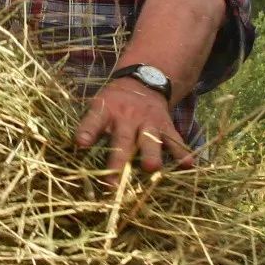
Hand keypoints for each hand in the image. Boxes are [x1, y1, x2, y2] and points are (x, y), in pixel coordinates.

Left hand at [74, 79, 194, 186]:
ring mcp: (148, 122)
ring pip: (150, 140)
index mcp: (106, 111)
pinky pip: (174, 139)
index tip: (80, 143)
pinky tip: (188, 164)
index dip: (87, 131)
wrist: (143, 81)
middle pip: (123, 140)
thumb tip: (75, 152)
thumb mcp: (99, 106)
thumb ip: (90, 127)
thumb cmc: (114, 103)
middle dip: (118, 161)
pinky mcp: (165, 125)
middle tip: (113, 184)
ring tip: (152, 169)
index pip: (94, 120)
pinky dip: (181, 151)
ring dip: (151, 154)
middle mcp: (127, 117)